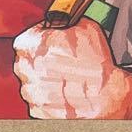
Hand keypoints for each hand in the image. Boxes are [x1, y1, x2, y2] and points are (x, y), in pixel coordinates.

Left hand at [13, 17, 131, 119]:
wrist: (106, 98)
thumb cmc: (96, 67)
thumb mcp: (86, 28)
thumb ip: (68, 23)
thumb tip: (66, 22)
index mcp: (34, 46)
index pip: (26, 38)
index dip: (39, 38)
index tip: (48, 40)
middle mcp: (27, 70)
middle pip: (25, 60)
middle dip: (39, 59)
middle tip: (58, 59)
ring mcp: (31, 92)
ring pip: (31, 81)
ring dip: (43, 79)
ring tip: (64, 78)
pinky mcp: (37, 109)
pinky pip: (38, 99)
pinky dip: (48, 96)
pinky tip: (64, 92)